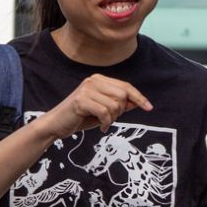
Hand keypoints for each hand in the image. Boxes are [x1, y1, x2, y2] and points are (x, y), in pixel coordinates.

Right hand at [36, 74, 152, 138]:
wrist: (56, 125)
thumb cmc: (80, 117)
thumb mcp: (103, 111)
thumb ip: (119, 105)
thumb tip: (137, 103)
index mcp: (99, 79)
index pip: (125, 86)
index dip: (138, 97)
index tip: (149, 107)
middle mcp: (93, 80)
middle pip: (123, 95)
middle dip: (121, 111)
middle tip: (111, 120)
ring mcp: (87, 89)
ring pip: (115, 105)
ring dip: (113, 119)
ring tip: (103, 123)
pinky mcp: (81, 100)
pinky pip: (105, 112)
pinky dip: (106, 123)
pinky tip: (101, 127)